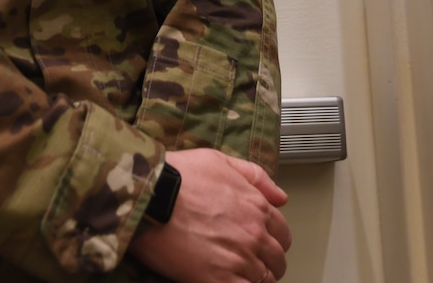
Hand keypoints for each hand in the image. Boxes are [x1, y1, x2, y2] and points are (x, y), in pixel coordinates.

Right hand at [127, 148, 291, 282]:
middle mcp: (254, 233)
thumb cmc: (179, 176)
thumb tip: (280, 196)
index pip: (282, 233)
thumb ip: (255, 176)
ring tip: (239, 276)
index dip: (273, 240)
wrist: (151, 195)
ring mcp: (239, 259)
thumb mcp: (219, 161)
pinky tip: (230, 282)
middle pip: (277, 260)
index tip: (262, 245)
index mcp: (256, 206)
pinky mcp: (219, 280)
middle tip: (250, 264)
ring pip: (265, 280)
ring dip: (256, 279)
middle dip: (267, 262)